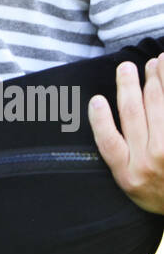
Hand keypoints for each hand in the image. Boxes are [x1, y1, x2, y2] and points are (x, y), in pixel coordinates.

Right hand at [89, 56, 163, 213]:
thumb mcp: (131, 183)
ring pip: (158, 107)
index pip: (108, 143)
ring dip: (156, 80)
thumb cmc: (158, 190)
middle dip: (128, 86)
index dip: (100, 119)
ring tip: (156, 63)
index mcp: (128, 175)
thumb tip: (100, 111)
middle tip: (126, 67)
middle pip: (133, 115)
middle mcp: (148, 164)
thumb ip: (118, 156)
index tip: (96, 99)